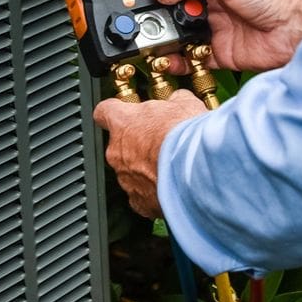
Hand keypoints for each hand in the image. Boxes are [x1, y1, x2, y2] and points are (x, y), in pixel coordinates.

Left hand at [93, 91, 206, 216]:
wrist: (197, 171)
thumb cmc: (186, 137)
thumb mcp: (184, 104)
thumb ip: (173, 100)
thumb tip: (178, 99)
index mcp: (123, 123)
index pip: (104, 111)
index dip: (116, 111)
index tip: (124, 110)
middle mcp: (117, 152)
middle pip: (121, 144)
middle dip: (139, 143)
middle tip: (162, 140)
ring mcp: (126, 179)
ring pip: (131, 171)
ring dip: (147, 167)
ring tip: (172, 164)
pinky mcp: (139, 202)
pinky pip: (142, 195)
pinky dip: (154, 191)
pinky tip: (172, 185)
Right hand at [153, 0, 301, 71]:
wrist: (297, 27)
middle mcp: (213, 7)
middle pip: (176, 13)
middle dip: (159, 19)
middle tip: (144, 24)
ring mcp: (216, 31)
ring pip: (182, 38)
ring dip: (167, 42)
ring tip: (152, 44)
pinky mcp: (221, 55)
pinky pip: (194, 60)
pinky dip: (180, 63)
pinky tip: (169, 61)